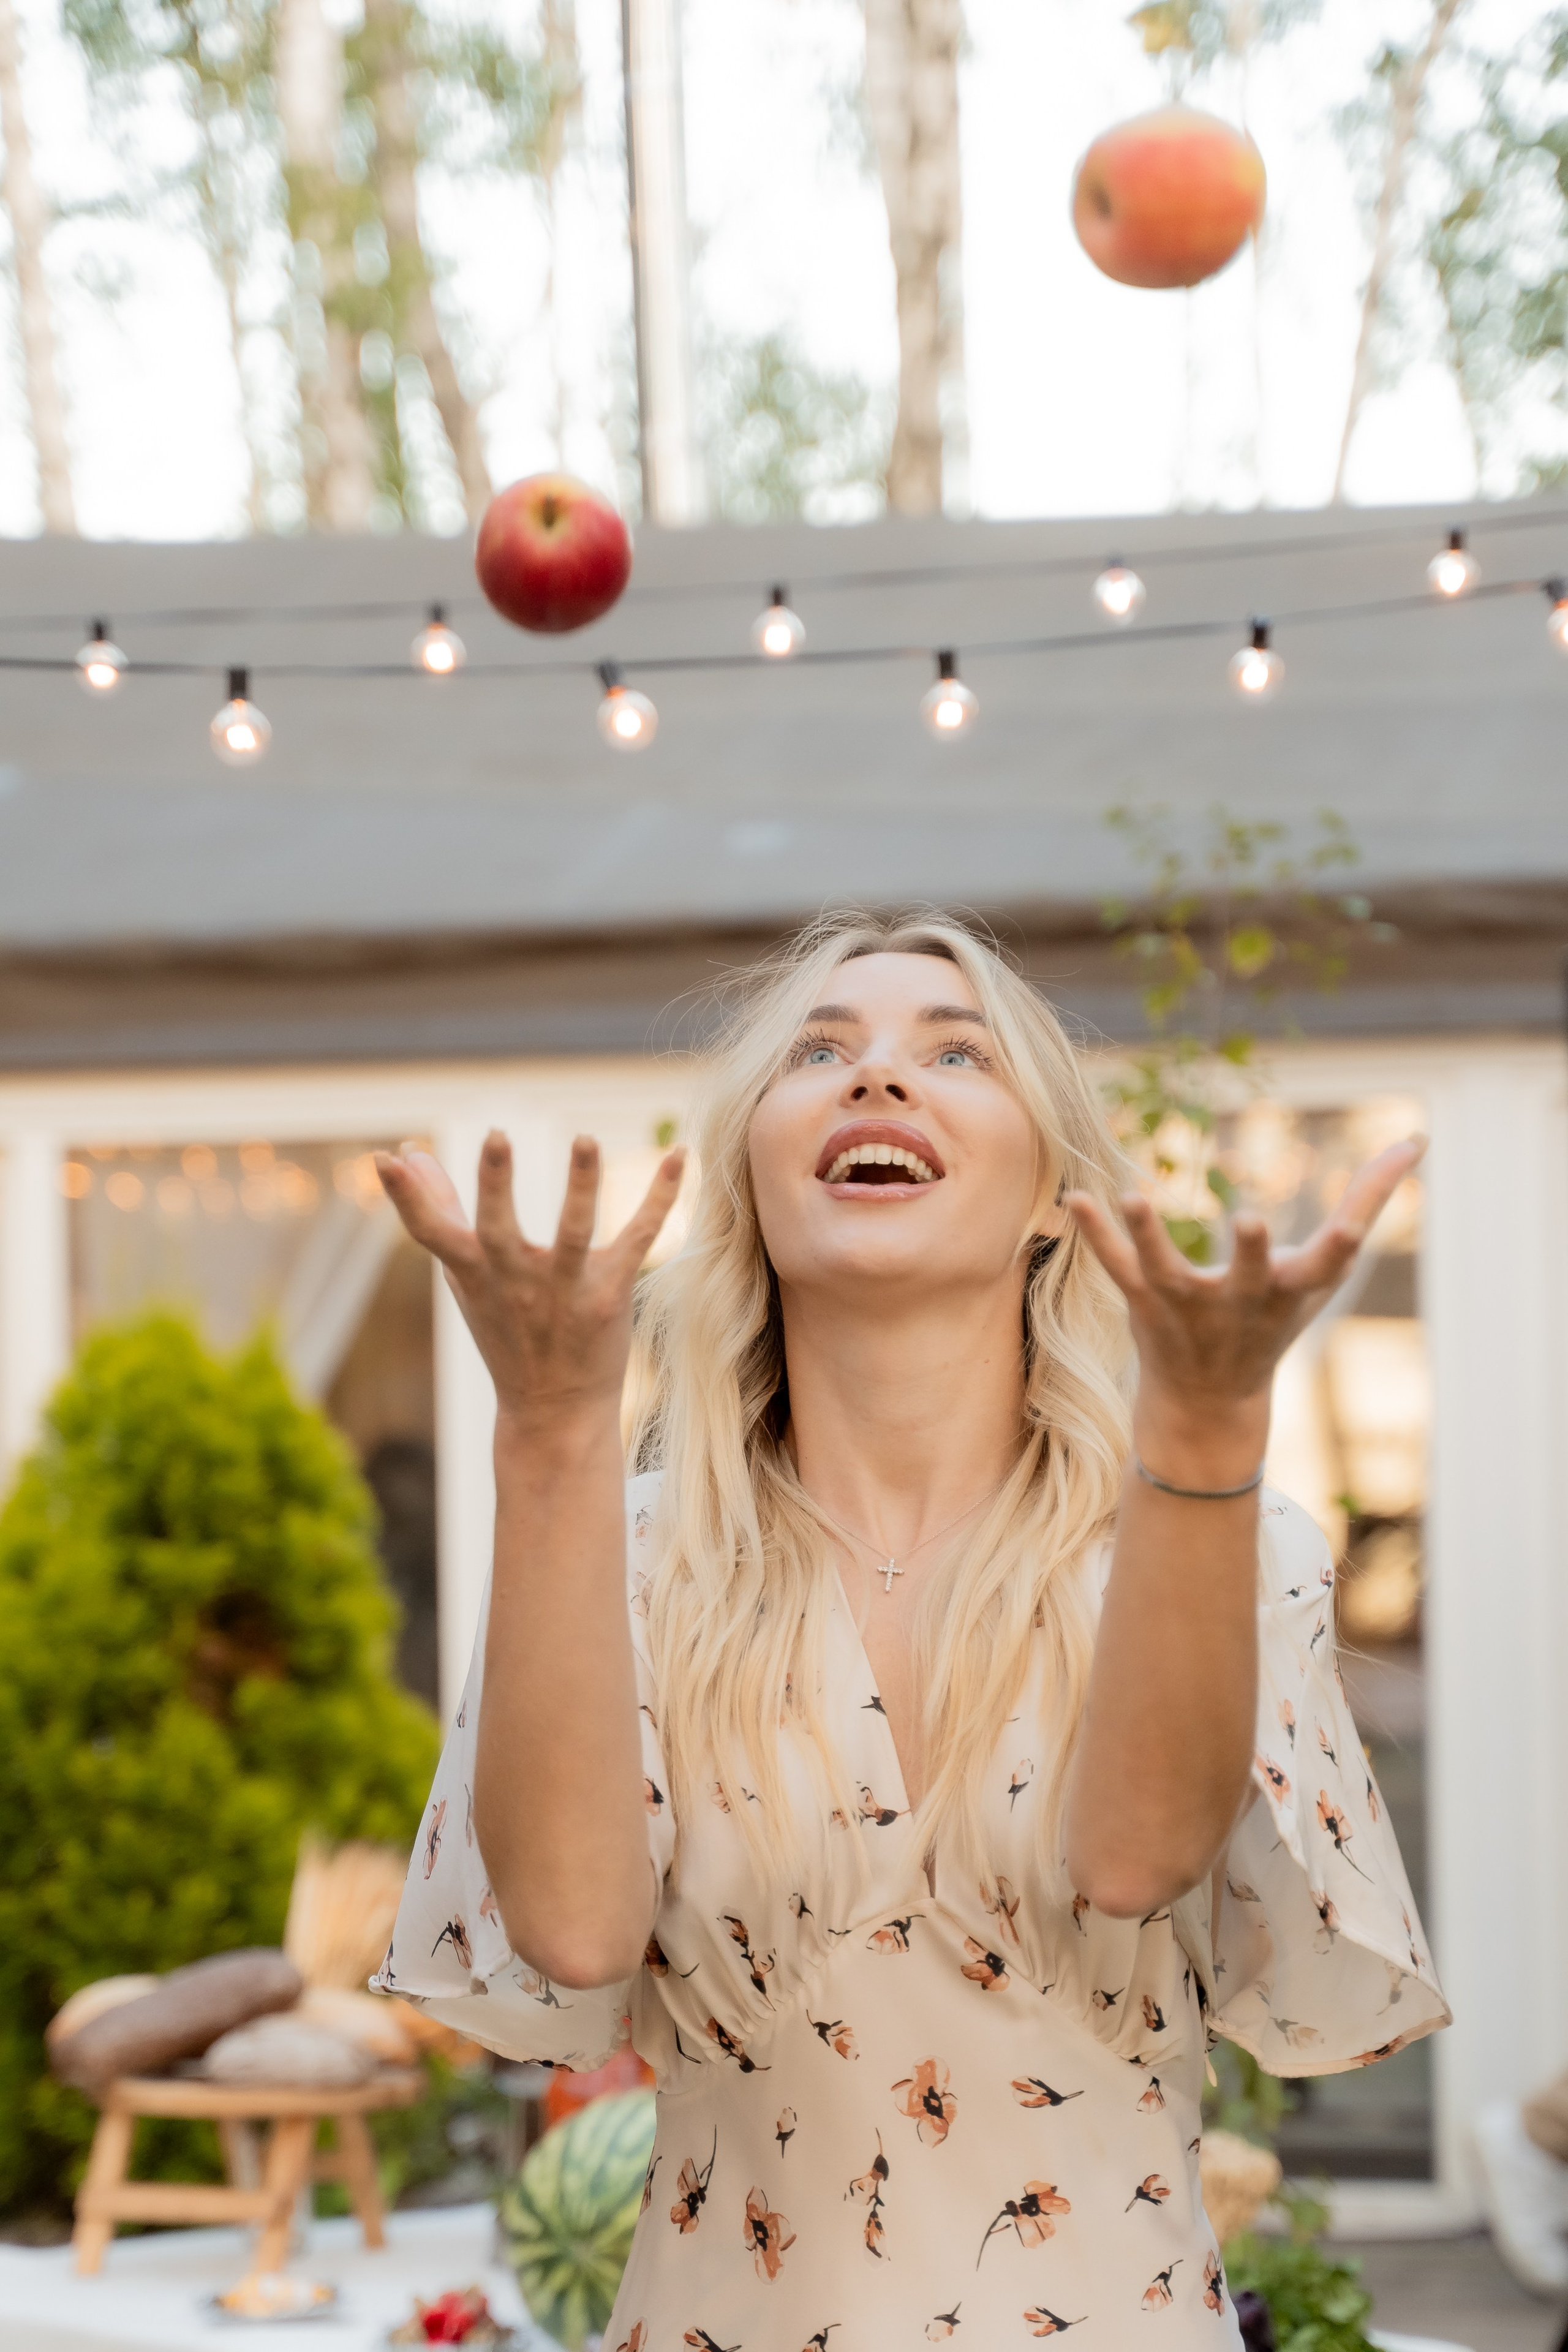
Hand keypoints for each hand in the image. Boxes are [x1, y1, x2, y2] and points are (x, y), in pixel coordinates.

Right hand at [375, 1133, 685, 1429]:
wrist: (553, 1411)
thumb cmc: (505, 1330)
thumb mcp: (465, 1276)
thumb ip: (438, 1211)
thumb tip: (406, 1152)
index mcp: (474, 1273)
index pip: (431, 1232)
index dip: (405, 1197)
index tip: (383, 1158)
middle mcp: (515, 1281)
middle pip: (499, 1230)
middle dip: (496, 1185)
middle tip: (497, 1135)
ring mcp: (564, 1290)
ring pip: (574, 1234)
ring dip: (581, 1186)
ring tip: (586, 1139)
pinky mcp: (609, 1295)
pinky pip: (638, 1241)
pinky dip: (659, 1199)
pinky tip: (679, 1157)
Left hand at [1064, 1137, 1423, 1476]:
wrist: (1209, 1401)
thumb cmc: (1276, 1315)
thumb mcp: (1324, 1269)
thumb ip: (1369, 1200)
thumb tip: (1417, 1139)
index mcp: (1292, 1290)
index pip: (1331, 1261)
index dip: (1352, 1234)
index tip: (1360, 1215)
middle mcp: (1242, 1302)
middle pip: (1250, 1277)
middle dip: (1253, 1252)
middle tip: (1252, 1221)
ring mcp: (1188, 1305)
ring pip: (1167, 1270)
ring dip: (1150, 1234)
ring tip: (1134, 1195)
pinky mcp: (1143, 1301)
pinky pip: (1115, 1265)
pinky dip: (1095, 1234)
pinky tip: (1075, 1198)